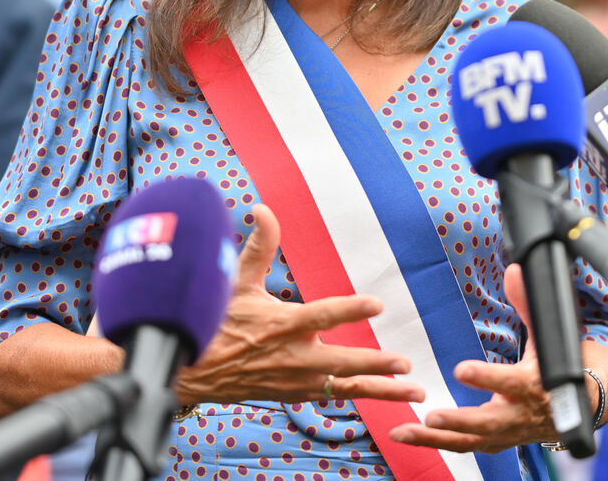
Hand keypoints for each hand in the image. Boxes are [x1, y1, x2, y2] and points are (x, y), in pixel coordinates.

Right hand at [174, 204, 424, 405]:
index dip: (350, 309)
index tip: (376, 305)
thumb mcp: (235, 282)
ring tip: (414, 392)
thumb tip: (263, 209)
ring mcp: (296, 380)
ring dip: (381, 390)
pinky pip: (334, 396)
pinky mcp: (295, 394)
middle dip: (375, 364)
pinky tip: (388, 398)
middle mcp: (293, 356)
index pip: (322, 314)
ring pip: (345, 387)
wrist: (193, 371)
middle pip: (342, 362)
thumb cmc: (216, 321)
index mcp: (282, 324)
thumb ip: (258, 246)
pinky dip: (361, 397)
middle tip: (404, 362)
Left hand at [388, 264, 555, 452]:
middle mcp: (520, 415)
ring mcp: (507, 433)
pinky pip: (463, 446)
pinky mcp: (496, 442)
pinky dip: (435, 444)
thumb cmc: (562, 366)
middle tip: (431, 416)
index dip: (486, 378)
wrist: (583, 406)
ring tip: (404, 431)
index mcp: (534, 386)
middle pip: (488, 423)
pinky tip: (407, 435)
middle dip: (458, 421)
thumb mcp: (549, 337)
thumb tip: (515, 270)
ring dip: (436, 439)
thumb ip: (528, 305)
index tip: (460, 369)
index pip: (509, 383)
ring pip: (471, 441)